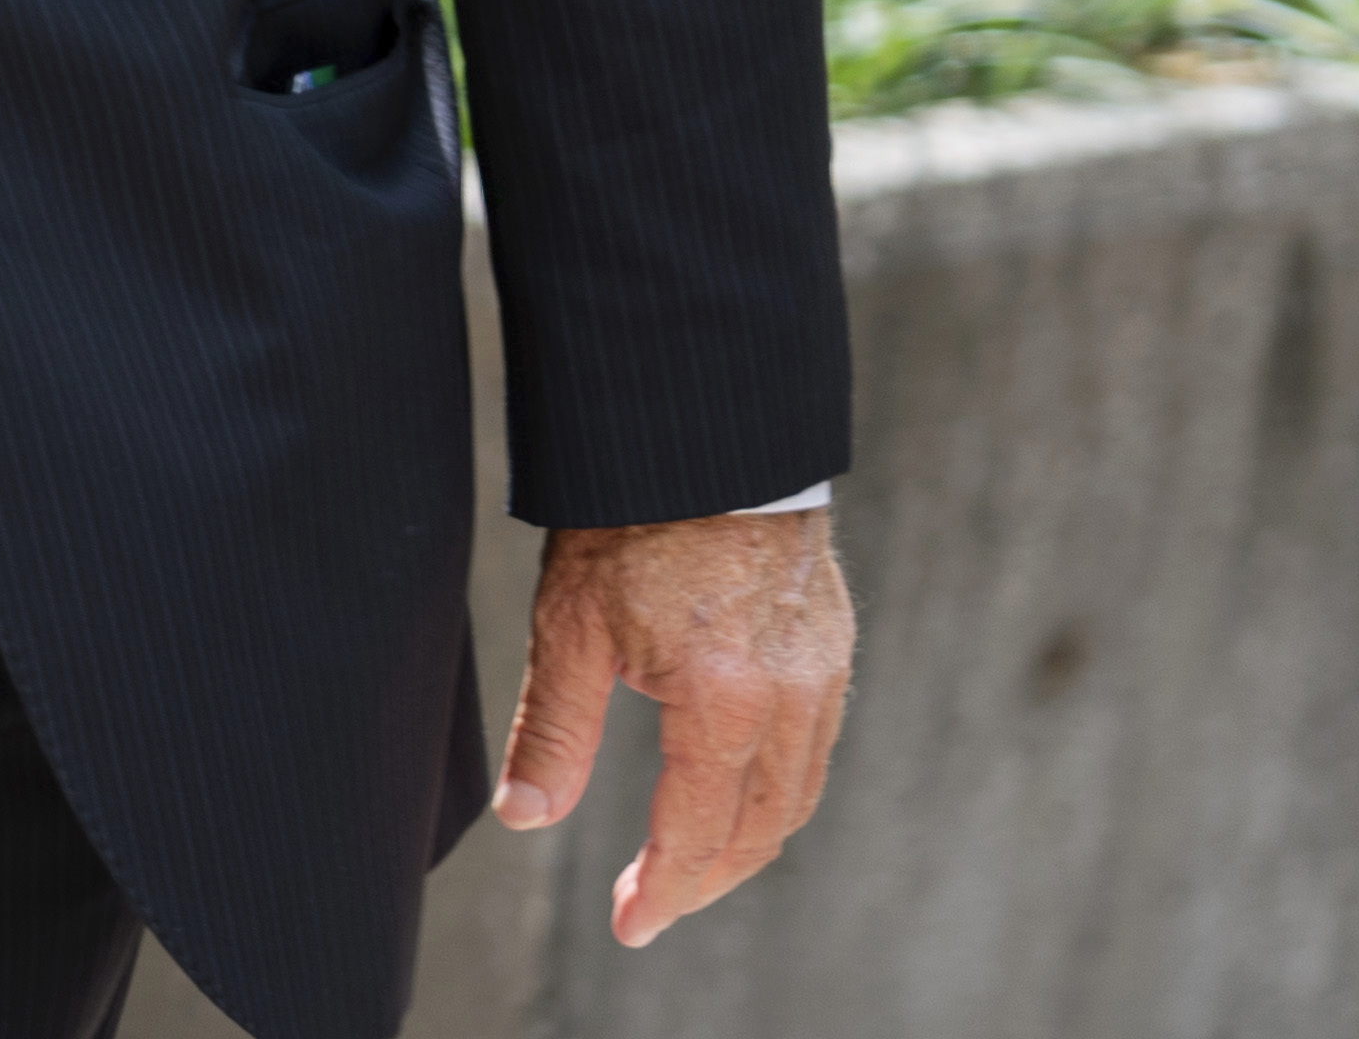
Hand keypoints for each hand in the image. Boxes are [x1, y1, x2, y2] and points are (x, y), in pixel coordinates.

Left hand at [490, 508, 852, 946]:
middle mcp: (793, 695)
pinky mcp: (834, 644)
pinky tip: (735, 795)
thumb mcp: (569, 623)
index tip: (631, 926)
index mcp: (725, 699)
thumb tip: (524, 818)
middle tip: (652, 907)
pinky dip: (778, 791)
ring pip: (798, 795)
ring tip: (688, 867)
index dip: (664, 890)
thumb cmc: (627, 517)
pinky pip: (816, 748)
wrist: (701, 433)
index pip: (698, 832)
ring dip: (746, 843)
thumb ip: (552, 731)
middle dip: (706, 880)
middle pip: (760, 829)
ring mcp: (824, 670)